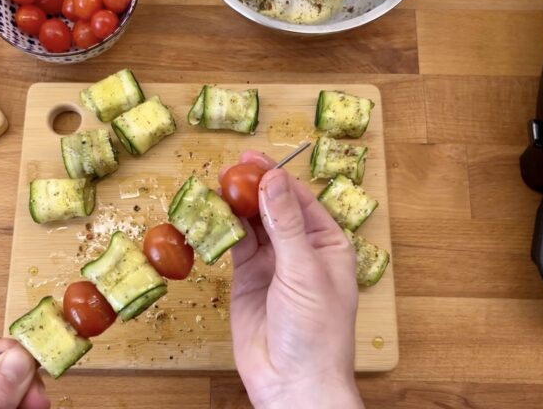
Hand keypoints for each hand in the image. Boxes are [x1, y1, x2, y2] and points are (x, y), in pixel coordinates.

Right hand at [224, 150, 362, 408]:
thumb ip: (285, 224)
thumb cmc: (315, 332)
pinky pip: (236, 246)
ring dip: (237, 206)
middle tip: (231, 168)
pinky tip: (214, 213)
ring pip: (253, 224)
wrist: (292, 383)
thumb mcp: (304, 271)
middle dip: (255, 187)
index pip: (301, 201)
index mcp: (328, 245)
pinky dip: (225, 229)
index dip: (278, 178)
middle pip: (275, 208)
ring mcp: (273, 264)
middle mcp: (300, 250)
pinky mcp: (247, 279)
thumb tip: (273, 180)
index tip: (255, 159)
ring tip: (218, 185)